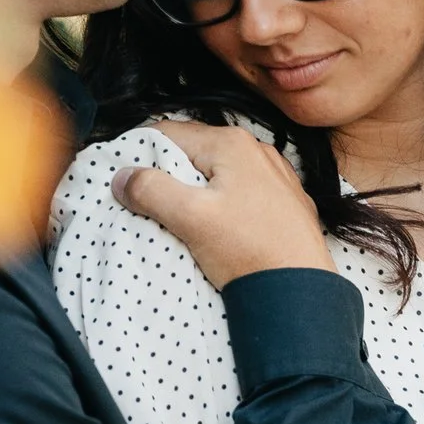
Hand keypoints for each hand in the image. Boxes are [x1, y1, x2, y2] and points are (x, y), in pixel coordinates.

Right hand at [110, 121, 332, 288]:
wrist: (301, 290)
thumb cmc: (248, 250)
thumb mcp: (190, 217)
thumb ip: (151, 191)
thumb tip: (122, 177)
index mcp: (231, 144)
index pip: (169, 133)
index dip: (142, 154)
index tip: (126, 181)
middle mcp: (257, 151)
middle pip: (195, 153)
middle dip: (169, 175)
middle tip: (149, 205)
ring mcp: (276, 176)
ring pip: (219, 174)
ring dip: (197, 192)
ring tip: (181, 221)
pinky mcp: (286, 203)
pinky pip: (242, 193)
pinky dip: (224, 205)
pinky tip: (219, 230)